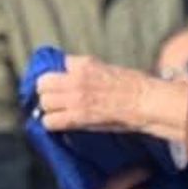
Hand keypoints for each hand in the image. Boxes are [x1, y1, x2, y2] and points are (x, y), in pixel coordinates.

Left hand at [36, 56, 187, 141]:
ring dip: (49, 109)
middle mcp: (76, 78)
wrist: (144, 101)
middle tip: (55, 100)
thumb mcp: (105, 68)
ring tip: (58, 112)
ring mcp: (75, 98)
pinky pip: (50, 121)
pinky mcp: (77, 116)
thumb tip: (70, 74)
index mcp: (84, 63)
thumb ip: (85, 71)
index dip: (58, 76)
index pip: (57, 65)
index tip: (60, 84)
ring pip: (43, 103)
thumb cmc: (132, 86)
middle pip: (43, 83)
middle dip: (47, 92)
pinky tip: (59, 124)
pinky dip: (52, 124)